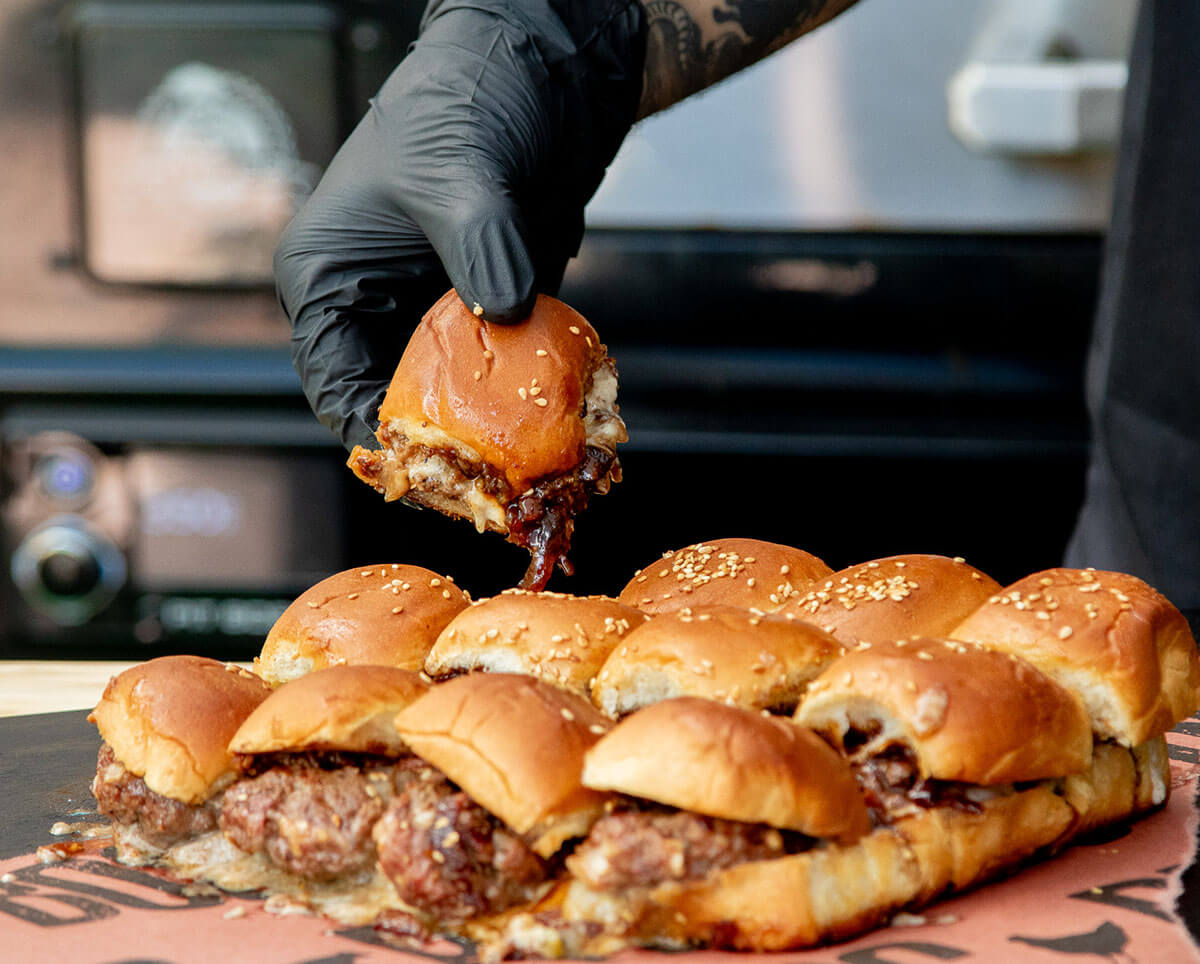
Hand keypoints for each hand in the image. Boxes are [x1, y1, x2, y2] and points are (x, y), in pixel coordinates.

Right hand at [275, 0, 645, 449]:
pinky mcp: (488, 306)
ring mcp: (432, 306)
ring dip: (484, 431)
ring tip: (526, 468)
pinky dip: (521, 400)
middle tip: (489, 488)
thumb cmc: (468, 98)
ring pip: (447, 396)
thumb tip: (506, 310)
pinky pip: (496, 371)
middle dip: (438, 449)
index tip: (428, 473)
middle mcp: (373, 300)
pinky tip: (555, 424)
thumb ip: (479, 246)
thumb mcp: (459, 171)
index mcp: (329, 275)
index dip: (376, 436)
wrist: (541, 70)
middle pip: (392, 402)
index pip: (334, 382)